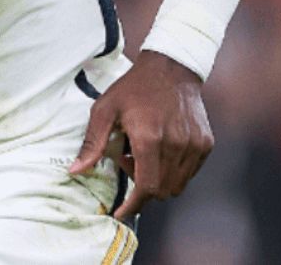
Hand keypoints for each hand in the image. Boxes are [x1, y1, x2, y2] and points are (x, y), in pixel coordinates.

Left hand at [68, 52, 213, 220]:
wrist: (171, 69)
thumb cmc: (132, 89)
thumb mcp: (104, 110)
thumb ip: (92, 143)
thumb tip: (75, 171)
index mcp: (150, 138)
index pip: (147, 187)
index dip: (133, 205)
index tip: (121, 212)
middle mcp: (176, 145)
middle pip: (162, 191)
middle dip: (142, 187)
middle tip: (127, 162)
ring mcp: (194, 146)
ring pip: (177, 185)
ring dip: (158, 179)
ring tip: (142, 152)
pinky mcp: (205, 144)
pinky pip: (189, 172)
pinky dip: (172, 170)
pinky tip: (159, 149)